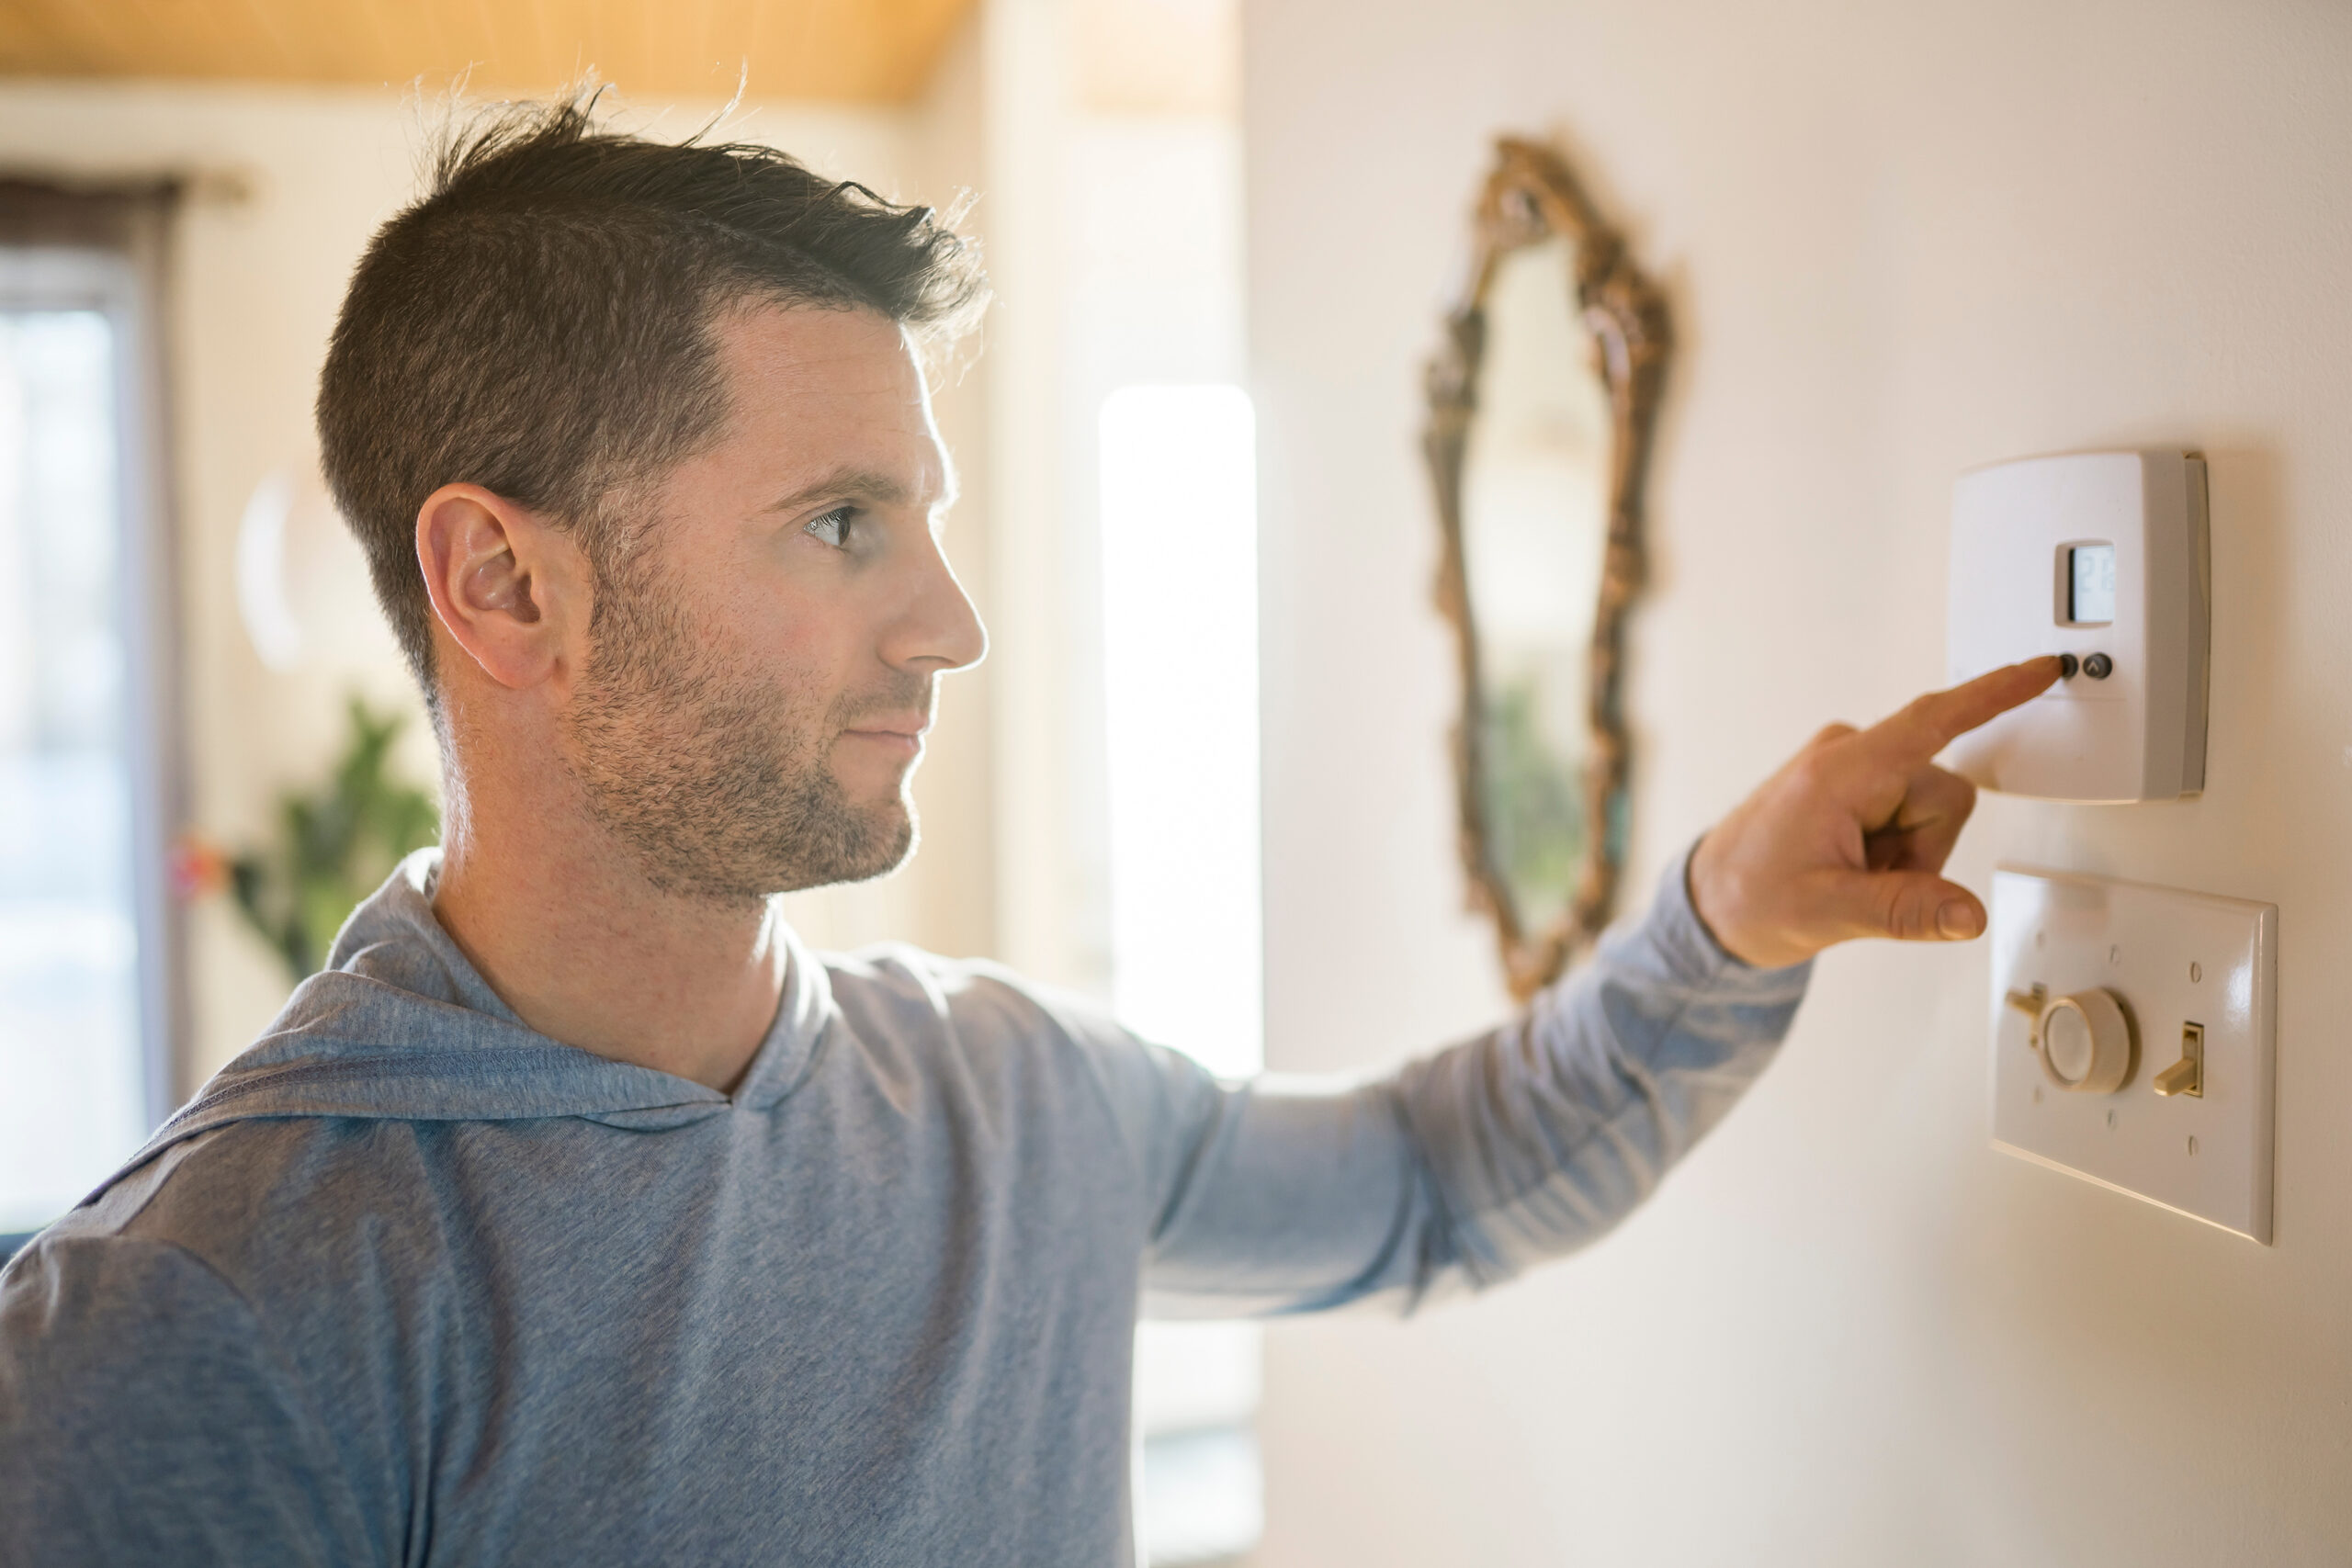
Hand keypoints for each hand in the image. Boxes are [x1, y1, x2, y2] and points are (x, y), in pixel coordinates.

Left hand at [1687, 657, 2062, 967]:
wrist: (1708, 903)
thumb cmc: (1748, 896)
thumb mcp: (1826, 914)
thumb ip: (1904, 912)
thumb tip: (1968, 915)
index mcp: (1840, 771)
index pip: (1932, 721)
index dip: (1992, 695)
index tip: (2040, 669)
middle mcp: (1848, 755)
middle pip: (1945, 795)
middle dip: (1923, 851)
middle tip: (1867, 881)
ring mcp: (1851, 769)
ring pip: (1932, 812)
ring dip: (1908, 856)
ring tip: (1854, 875)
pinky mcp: (1855, 785)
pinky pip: (1910, 816)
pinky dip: (1896, 852)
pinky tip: (1855, 866)